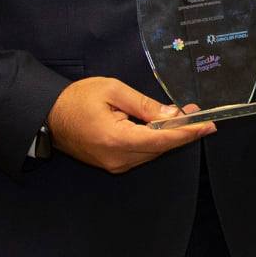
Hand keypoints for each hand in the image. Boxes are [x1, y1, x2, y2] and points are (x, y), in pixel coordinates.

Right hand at [45, 77, 214, 173]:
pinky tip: (164, 128)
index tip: (208, 125)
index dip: (187, 132)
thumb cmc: (77, 99)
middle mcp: (117, 158)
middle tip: (201, 115)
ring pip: (152, 153)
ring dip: (170, 137)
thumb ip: (145, 105)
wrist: (47, 117)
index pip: (161, 140)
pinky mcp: (112, 164)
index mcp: (117, 139)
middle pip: (160, 149)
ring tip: (187, 117)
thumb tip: (172, 115)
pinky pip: (141, 154)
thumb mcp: (113, 91)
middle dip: (183, 132)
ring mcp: (114, 164)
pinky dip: (155, 142)